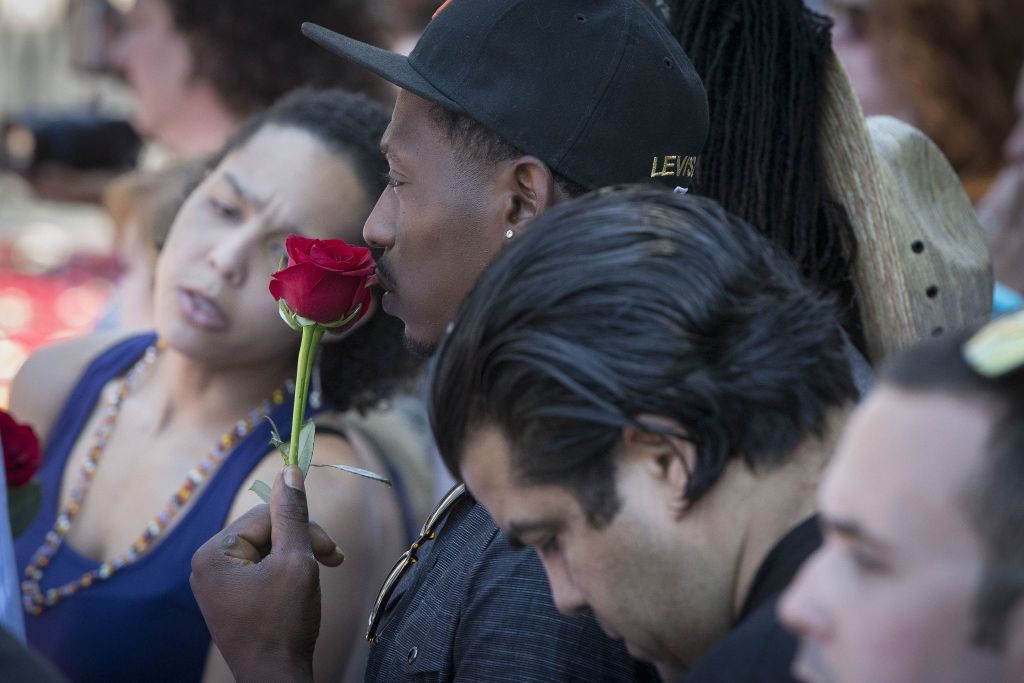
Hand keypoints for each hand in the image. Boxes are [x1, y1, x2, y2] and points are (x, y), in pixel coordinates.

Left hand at [190, 466, 344, 681]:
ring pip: (265, 549)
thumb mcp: (295, 561)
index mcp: (213, 553)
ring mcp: (214, 583)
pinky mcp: (227, 598)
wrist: (275, 677)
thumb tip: (289, 470)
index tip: (331, 549)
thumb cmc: (284, 622)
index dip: (302, 527)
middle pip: (264, 531)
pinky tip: (301, 586)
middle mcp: (205, 564)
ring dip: (297, 557)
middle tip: (332, 561)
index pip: (266, 516)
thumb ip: (293, 514)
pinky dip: (284, 572)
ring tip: (319, 575)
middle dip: (301, 543)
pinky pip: (258, 569)